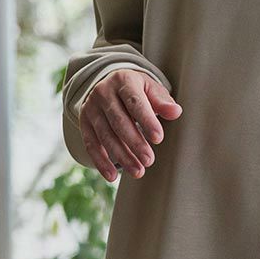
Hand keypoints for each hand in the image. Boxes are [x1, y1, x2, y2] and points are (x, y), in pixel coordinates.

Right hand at [80, 66, 182, 181]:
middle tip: (149, 160)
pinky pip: (91, 144)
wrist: (110, 85)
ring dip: (121, 156)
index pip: (135, 102)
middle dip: (134, 142)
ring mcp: (91, 108)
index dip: (146, 120)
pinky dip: (101, 162)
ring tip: (138, 172)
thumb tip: (175, 112)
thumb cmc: (137, 91)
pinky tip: (112, 177)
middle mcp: (103, 92)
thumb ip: (163, 102)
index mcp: (123, 81)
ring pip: (105, 135)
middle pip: (118, 121)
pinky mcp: (84, 123)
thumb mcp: (151, 89)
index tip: (158, 139)